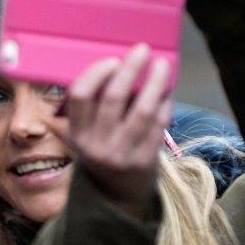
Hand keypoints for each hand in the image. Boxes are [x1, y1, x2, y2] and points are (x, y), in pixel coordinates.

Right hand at [66, 44, 171, 218]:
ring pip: (140, 110)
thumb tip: (122, 64)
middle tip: (142, 50)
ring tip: (162, 65)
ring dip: (154, 83)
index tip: (112, 60)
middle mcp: (95, 144)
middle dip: (130, 69)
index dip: (96, 74)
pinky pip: (158, 126)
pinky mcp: (144, 161)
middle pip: (113, 98)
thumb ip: (96, 107)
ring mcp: (121, 154)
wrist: (116, 194)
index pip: (80, 96)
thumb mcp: (87, 134)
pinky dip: (164, 104)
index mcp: (76, 132)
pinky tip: (168, 91)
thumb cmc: (103, 150)